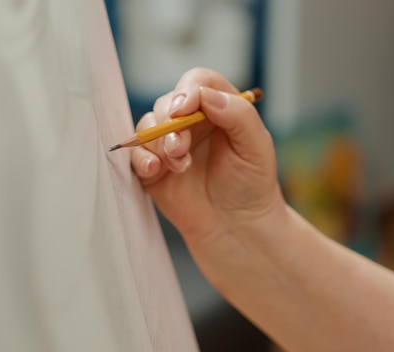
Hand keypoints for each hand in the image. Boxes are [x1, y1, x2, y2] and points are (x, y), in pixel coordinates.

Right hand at [131, 68, 286, 243]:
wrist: (235, 227)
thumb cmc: (252, 186)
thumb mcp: (257, 147)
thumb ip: (238, 115)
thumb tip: (206, 96)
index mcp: (219, 109)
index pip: (198, 83)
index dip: (187, 91)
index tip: (182, 110)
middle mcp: (192, 122)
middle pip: (168, 103)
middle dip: (170, 124)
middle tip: (180, 148)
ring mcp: (169, 144)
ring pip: (148, 125)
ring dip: (158, 143)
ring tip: (178, 167)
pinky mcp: (153, 167)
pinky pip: (136, 153)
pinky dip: (140, 158)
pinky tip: (153, 169)